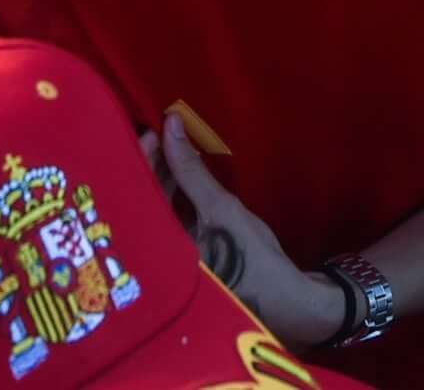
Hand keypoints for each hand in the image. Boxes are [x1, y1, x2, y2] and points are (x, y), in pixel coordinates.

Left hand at [151, 117, 331, 343]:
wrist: (287, 299)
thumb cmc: (251, 257)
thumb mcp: (220, 209)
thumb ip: (191, 170)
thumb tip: (171, 124)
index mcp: (157, 251)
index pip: (135, 197)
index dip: (140, 162)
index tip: (152, 132)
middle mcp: (156, 256)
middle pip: (144, 202)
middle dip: (152, 168)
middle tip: (163, 135)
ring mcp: (171, 257)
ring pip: (158, 209)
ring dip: (164, 180)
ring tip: (173, 149)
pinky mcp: (187, 256)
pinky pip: (172, 219)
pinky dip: (176, 197)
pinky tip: (184, 177)